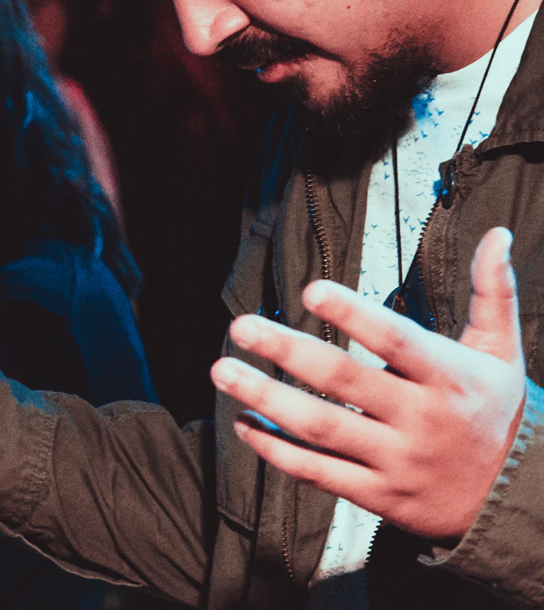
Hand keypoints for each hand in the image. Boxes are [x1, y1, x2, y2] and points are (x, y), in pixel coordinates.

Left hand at [210, 226, 526, 539]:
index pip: (395, 340)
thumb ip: (492, 291)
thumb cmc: (497, 411)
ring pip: (321, 429)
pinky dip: (277, 452)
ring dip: (265, 399)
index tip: (309, 289)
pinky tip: (243, 423)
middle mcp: (420, 420)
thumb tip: (497, 234)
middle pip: (343, 382)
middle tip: (239, 326)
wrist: (518, 502)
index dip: (353, 315)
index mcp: (448, 377)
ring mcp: (397, 462)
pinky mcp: (380, 498)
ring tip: (221, 371)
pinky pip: (319, 475)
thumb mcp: (502, 351)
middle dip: (286, 351)